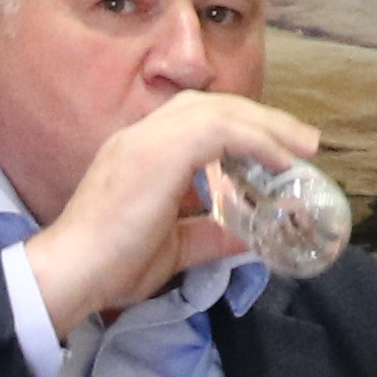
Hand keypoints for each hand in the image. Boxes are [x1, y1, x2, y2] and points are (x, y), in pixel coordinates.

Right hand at [17, 91, 320, 332]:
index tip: (278, 152)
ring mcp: (148, 139)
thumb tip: (254, 239)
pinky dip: (255, 140)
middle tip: (304, 142)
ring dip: (267, 126)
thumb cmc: (110, 265)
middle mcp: (142, 135)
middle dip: (263, 119)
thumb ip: (212, 236)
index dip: (242, 129)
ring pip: (220, 110)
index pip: (197, 119)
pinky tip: (280, 160)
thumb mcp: (175, 248)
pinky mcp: (159, 152)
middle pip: (212, 105)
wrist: (71, 272)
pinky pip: (220, 130)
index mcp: (139, 151)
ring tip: (303, 147)